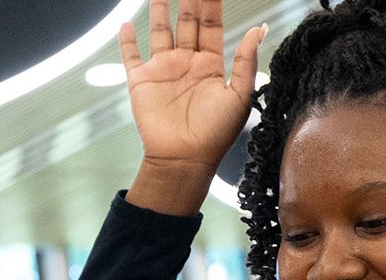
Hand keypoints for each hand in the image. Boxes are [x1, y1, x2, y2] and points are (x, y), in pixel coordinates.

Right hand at [123, 0, 265, 178]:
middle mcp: (187, 64)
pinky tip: (126, 24)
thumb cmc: (215, 134)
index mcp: (211, 65)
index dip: (211, 3)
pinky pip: (131, 55)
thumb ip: (246, 61)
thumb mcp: (239, 95)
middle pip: (187, 22)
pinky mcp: (141, 81)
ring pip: (160, 31)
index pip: (211, 25)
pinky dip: (127, 40)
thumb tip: (259, 29)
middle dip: (188, 0)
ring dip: (159, 11)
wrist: (184, 159)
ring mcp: (163, 70)